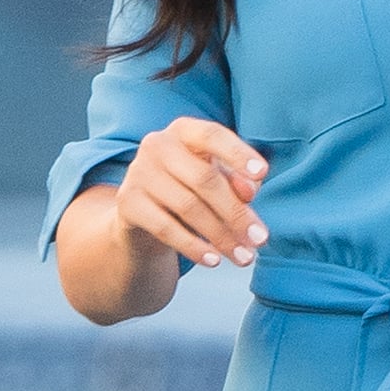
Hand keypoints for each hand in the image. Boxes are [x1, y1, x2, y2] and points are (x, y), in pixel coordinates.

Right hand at [115, 119, 270, 270]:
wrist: (145, 212)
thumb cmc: (194, 187)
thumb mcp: (219, 178)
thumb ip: (238, 180)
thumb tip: (249, 192)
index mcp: (185, 130)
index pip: (213, 135)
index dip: (238, 153)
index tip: (262, 172)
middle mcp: (157, 145)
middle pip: (205, 179)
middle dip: (237, 212)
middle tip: (261, 239)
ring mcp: (138, 173)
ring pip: (189, 207)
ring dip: (221, 236)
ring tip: (245, 257)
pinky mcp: (127, 203)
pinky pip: (166, 228)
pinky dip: (193, 247)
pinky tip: (214, 260)